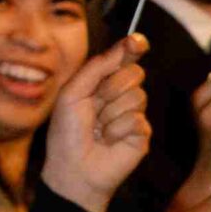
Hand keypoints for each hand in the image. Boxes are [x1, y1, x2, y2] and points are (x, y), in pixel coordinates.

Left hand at [41, 40, 152, 211]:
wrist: (73, 169)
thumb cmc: (67, 134)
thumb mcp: (72, 93)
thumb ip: (97, 67)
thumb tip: (125, 45)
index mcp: (103, 82)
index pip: (124, 58)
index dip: (133, 47)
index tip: (138, 42)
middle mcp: (121, 95)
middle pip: (135, 73)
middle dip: (112, 87)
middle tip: (96, 104)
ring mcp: (134, 114)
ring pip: (137, 96)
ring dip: (111, 113)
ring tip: (99, 129)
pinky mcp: (143, 133)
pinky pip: (137, 119)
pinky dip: (117, 130)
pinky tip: (109, 141)